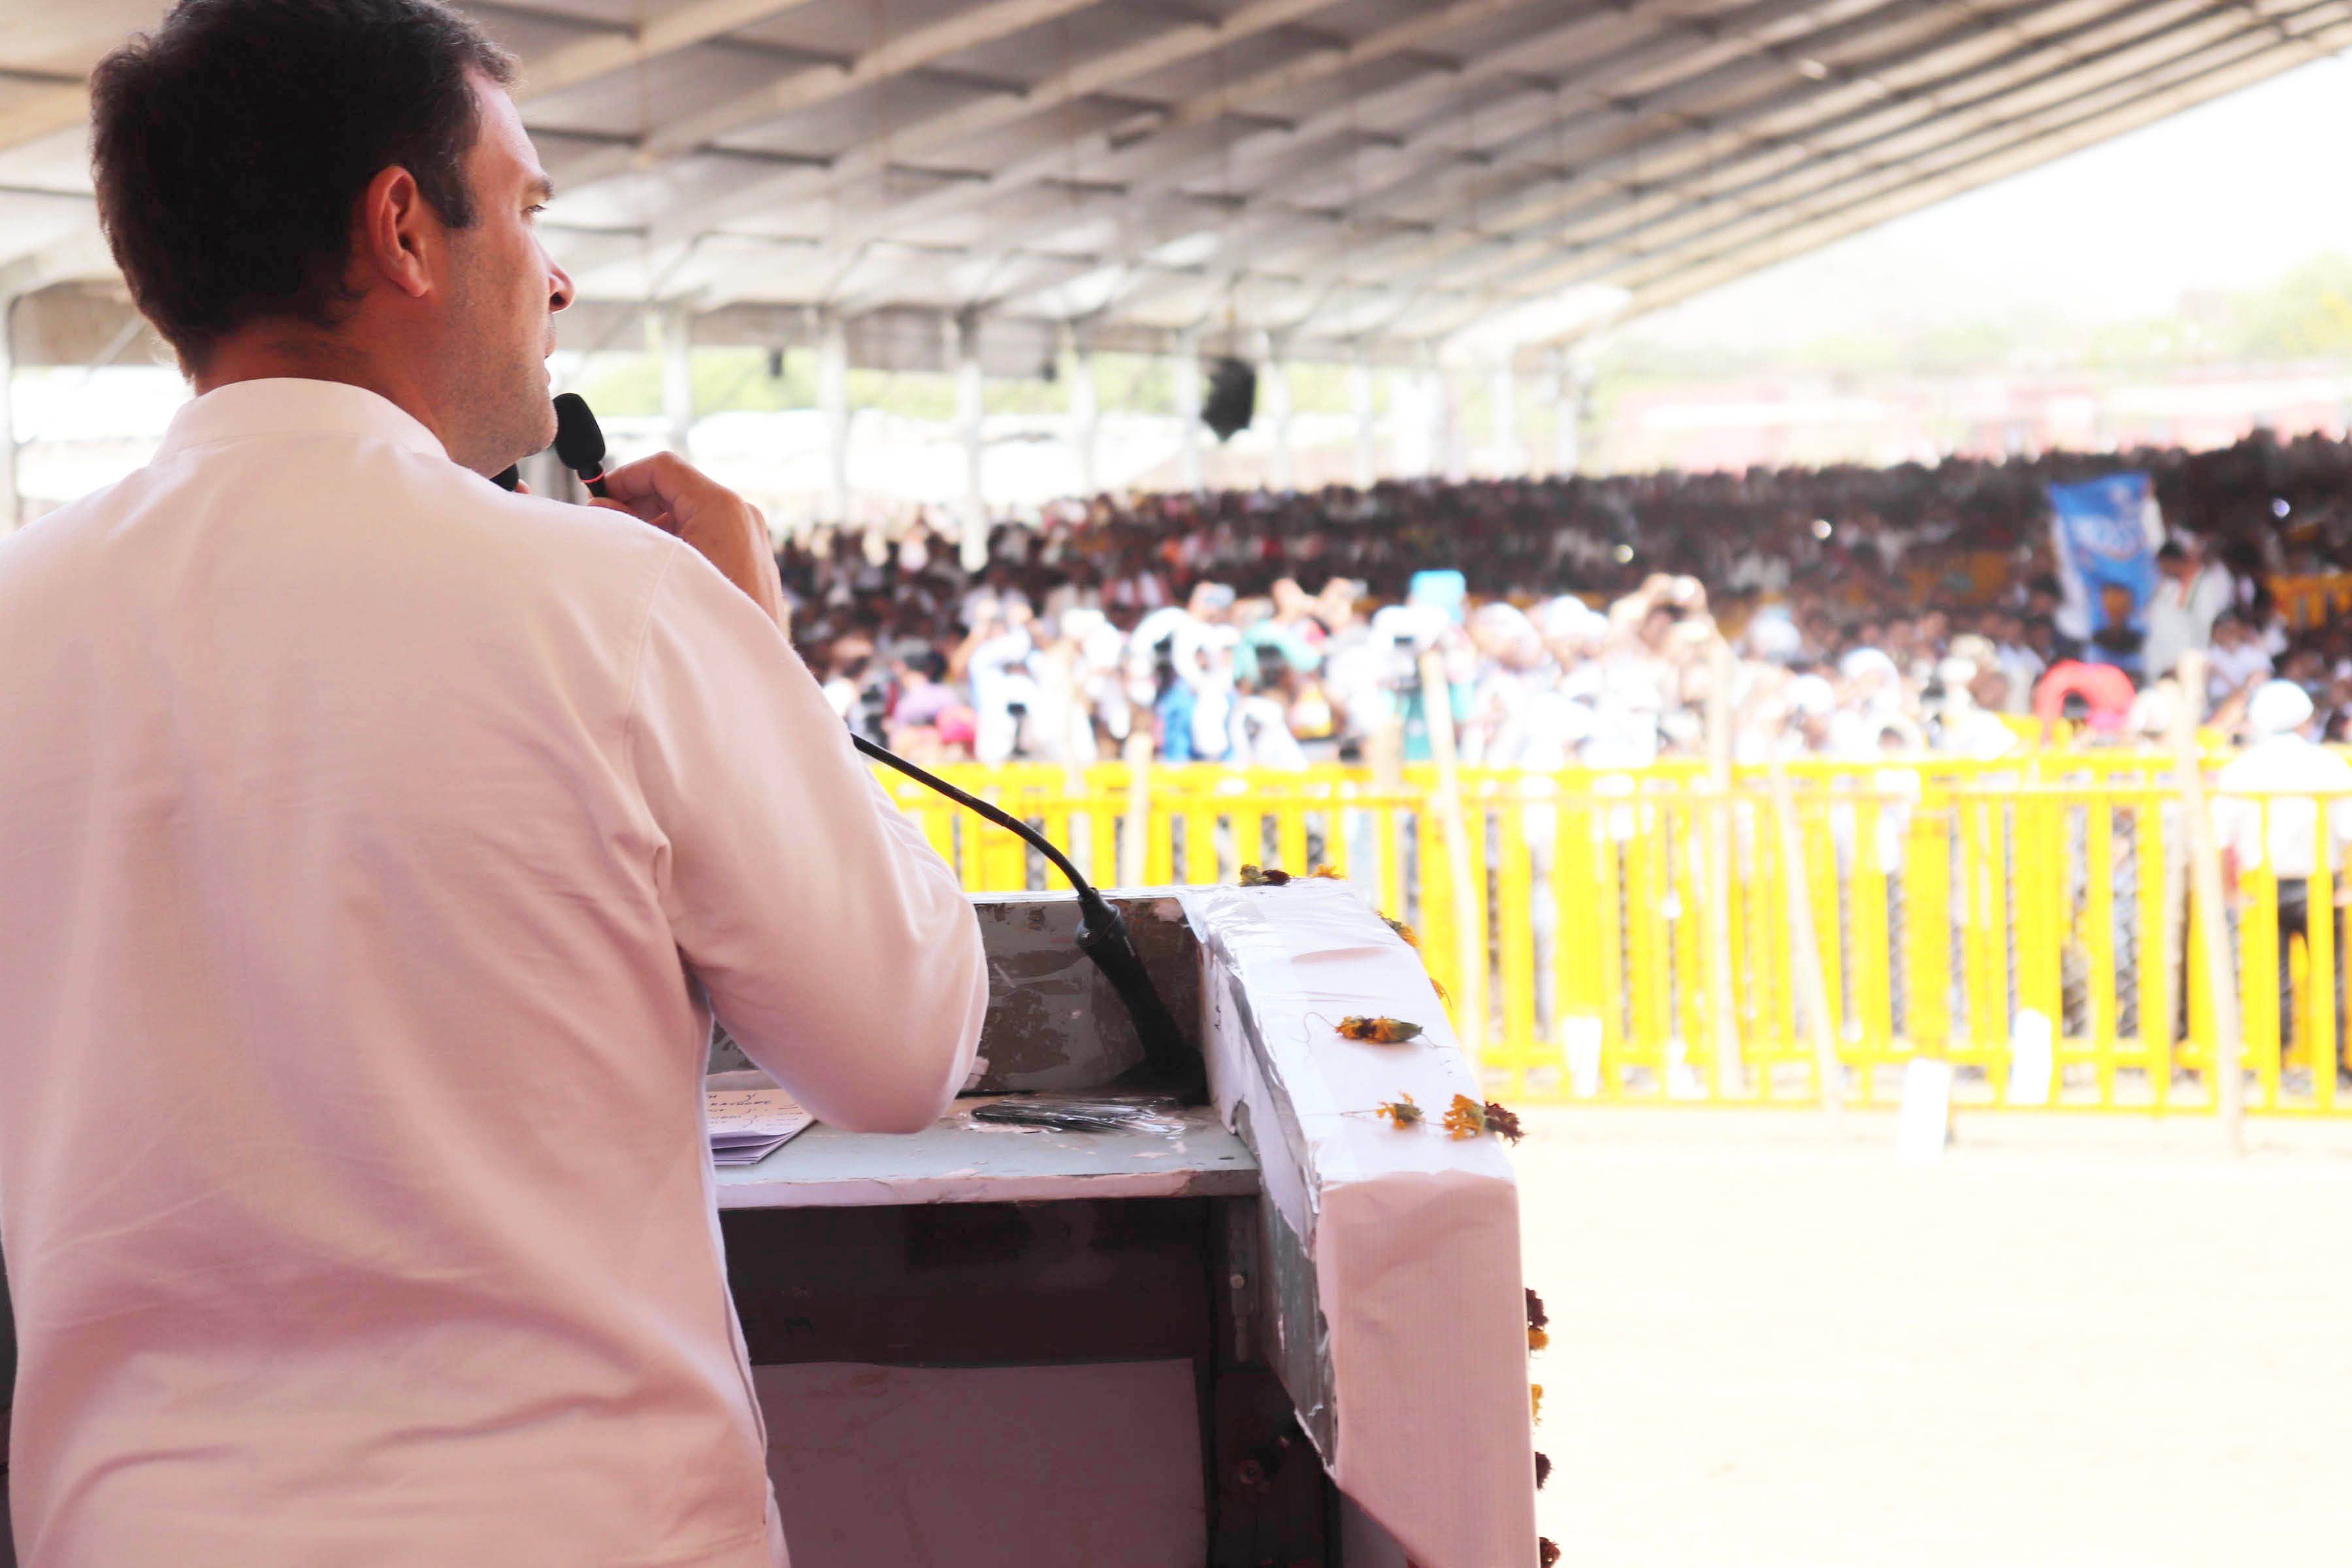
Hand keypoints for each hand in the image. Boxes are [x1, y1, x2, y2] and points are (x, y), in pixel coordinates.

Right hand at [591, 452, 785, 626]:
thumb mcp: (654, 560)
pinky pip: (709, 532)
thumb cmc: (701, 614)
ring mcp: (750, 535)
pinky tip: (658, 567)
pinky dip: (679, 538)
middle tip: (608, 526)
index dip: (625, 477)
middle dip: (638, 502)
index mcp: (720, 506)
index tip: (599, 495)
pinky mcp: (752, 556)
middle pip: (678, 488)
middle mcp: (741, 513)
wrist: (746, 666)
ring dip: (656, 522)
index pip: (664, 467)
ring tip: (631, 551)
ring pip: (691, 511)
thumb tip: (603, 504)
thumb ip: (625, 525)